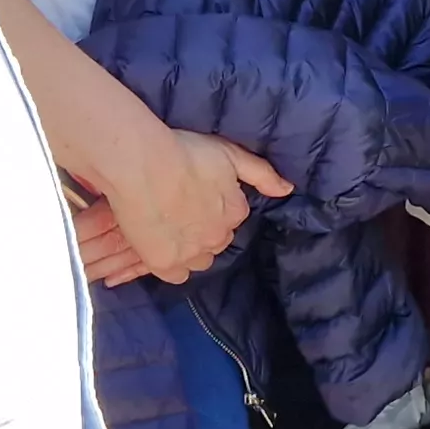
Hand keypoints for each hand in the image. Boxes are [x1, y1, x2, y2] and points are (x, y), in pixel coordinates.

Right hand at [77, 131, 294, 284]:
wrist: (141, 165)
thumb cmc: (185, 153)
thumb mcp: (230, 153)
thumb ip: (261, 173)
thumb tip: (288, 190)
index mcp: (235, 211)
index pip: (231, 217)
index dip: (213, 207)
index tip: (197, 196)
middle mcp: (218, 237)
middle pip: (216, 240)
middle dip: (204, 229)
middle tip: (181, 211)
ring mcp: (192, 254)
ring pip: (199, 259)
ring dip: (190, 249)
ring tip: (170, 229)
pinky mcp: (165, 265)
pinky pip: (177, 275)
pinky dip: (171, 264)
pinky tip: (161, 247)